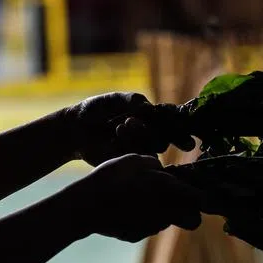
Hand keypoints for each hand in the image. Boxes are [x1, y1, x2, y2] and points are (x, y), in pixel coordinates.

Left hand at [66, 93, 194, 166]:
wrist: (75, 128)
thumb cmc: (96, 109)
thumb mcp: (114, 100)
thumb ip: (132, 101)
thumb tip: (150, 108)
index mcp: (152, 117)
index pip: (174, 123)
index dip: (182, 132)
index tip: (187, 142)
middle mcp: (151, 134)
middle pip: (164, 138)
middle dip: (150, 131)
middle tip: (129, 121)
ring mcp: (141, 150)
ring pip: (153, 148)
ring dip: (139, 137)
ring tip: (119, 127)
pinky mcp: (129, 162)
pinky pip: (138, 159)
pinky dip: (128, 148)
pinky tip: (114, 138)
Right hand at [70, 154, 201, 242]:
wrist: (86, 206)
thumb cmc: (112, 178)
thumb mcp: (135, 160)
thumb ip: (155, 166)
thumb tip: (162, 171)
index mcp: (170, 192)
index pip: (201, 200)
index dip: (203, 197)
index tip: (201, 193)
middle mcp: (166, 214)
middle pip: (192, 220)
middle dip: (189, 212)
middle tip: (175, 199)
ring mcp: (151, 228)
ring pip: (167, 222)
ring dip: (162, 213)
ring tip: (139, 199)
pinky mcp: (135, 236)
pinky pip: (146, 227)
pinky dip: (141, 220)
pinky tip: (124, 209)